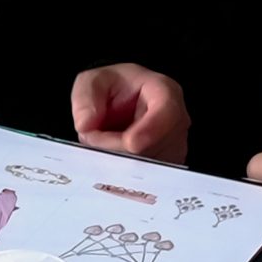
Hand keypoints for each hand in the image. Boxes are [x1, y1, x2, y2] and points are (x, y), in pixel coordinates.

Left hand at [70, 64, 190, 163]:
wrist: (119, 100)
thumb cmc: (111, 87)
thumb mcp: (91, 82)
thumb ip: (85, 98)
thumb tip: (86, 124)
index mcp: (163, 90)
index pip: (168, 111)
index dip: (151, 130)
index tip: (130, 144)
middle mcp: (176, 120)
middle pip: (157, 146)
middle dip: (120, 148)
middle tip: (93, 139)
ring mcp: (176, 145)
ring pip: (153, 166)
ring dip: (120, 162)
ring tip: (101, 145)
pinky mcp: (168, 166)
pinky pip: (150, 179)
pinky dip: (126, 174)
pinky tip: (111, 161)